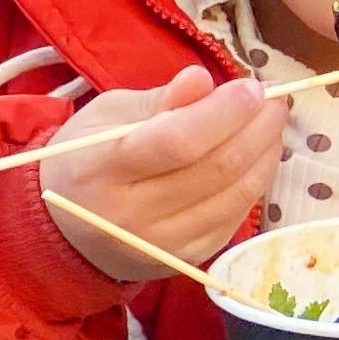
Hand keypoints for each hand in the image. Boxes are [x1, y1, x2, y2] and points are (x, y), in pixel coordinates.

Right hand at [36, 66, 280, 282]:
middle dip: (256, 128)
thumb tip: (202, 80)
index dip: (223, 112)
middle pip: (214, 169)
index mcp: (100, 169)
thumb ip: (156, 101)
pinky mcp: (183, 259)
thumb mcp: (105, 117)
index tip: (251, 87)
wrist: (65, 230)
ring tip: (272, 123)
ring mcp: (159, 243)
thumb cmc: (86, 160)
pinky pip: (234, 218)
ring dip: (266, 154)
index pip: (176, 142)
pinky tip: (258, 157)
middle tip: (273, 100)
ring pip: (234, 195)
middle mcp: (128, 215)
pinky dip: (255, 183)